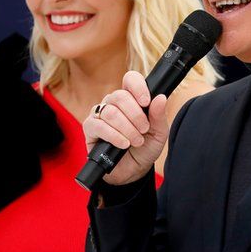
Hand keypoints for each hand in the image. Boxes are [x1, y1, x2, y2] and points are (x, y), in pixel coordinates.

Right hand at [82, 71, 168, 185]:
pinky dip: (114, 135)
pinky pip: (98, 125)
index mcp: (131, 99)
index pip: (130, 80)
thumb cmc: (144, 149)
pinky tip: (123, 144)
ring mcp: (100, 114)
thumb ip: (159, 116)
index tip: (146, 102)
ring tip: (136, 141)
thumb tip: (160, 97)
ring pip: (110, 111)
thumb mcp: (158, 134)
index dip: (138, 87)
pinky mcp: (90, 128)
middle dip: (135, 115)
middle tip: (144, 129)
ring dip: (127, 128)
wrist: (133, 171)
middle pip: (120, 96)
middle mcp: (113, 103)